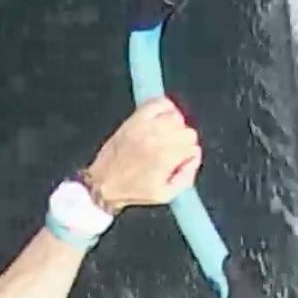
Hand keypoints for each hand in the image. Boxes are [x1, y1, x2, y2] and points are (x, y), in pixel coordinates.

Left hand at [84, 96, 201, 210]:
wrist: (104, 183)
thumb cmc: (133, 190)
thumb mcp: (165, 194)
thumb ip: (187, 177)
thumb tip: (194, 157)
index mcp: (165, 157)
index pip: (192, 146)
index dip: (188, 157)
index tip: (179, 163)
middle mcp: (156, 138)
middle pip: (187, 131)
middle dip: (183, 143)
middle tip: (172, 152)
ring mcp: (145, 125)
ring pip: (176, 117)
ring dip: (175, 127)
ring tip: (165, 138)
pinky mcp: (135, 119)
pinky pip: (159, 103)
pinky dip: (166, 108)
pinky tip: (162, 120)